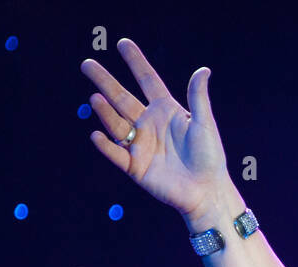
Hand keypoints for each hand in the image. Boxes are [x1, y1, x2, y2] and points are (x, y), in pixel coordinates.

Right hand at [81, 38, 227, 217]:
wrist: (207, 191)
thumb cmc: (210, 158)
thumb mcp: (204, 125)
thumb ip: (198, 98)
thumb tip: (203, 70)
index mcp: (166, 111)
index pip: (147, 81)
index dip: (135, 62)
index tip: (122, 43)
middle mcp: (149, 124)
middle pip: (122, 98)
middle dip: (105, 81)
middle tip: (87, 64)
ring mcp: (140, 145)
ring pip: (117, 124)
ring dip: (105, 112)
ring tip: (96, 97)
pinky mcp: (135, 167)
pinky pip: (116, 154)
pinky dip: (106, 146)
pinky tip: (98, 135)